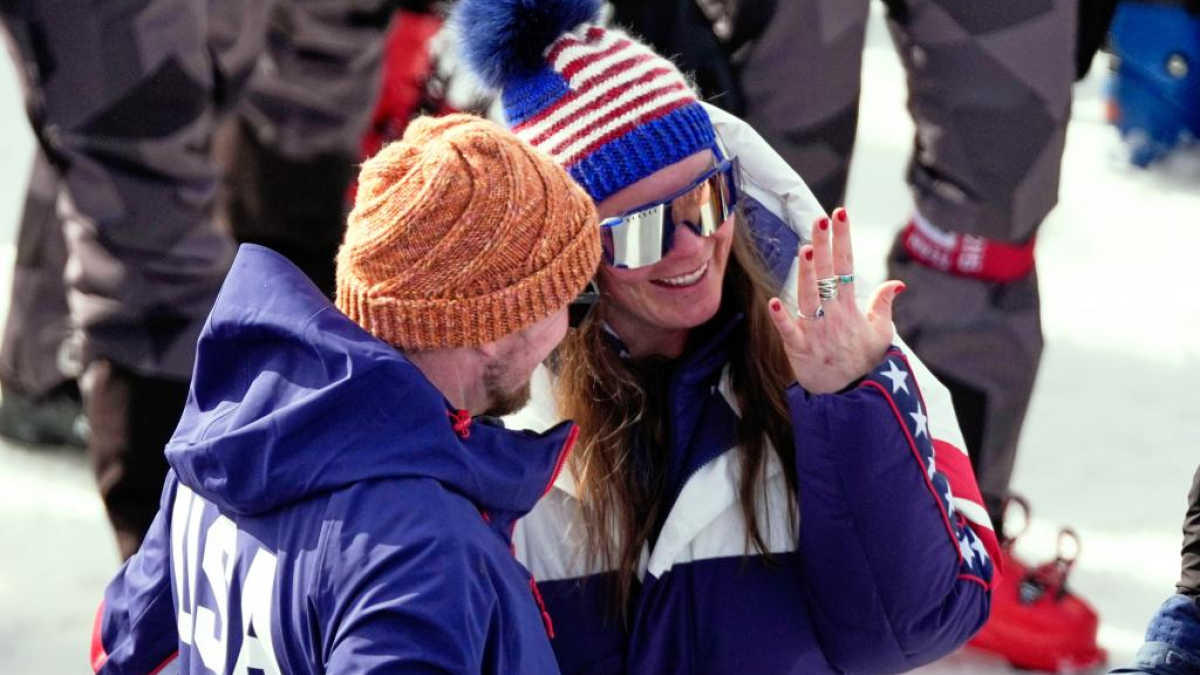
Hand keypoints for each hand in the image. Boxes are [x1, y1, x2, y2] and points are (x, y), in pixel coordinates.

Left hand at [766, 208, 903, 393]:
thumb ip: (884, 304)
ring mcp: (816, 331)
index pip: (846, 265)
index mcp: (851, 308)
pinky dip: (782, 319)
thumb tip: (897, 282)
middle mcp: (833, 315)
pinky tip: (773, 302)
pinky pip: (789, 332)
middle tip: (821, 220)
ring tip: (806, 249)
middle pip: (828, 275)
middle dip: (825, 246)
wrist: (851, 396)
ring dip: (808, 275)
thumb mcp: (881, 332)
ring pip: (810, 297)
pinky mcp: (800, 349)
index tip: (840, 213)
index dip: (842, 239)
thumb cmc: (863, 361)